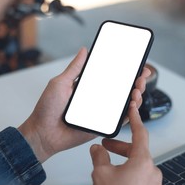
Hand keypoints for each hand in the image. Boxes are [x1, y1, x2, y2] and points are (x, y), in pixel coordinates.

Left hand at [18, 48, 149, 161]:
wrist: (43, 133)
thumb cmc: (47, 110)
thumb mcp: (60, 83)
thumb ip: (74, 68)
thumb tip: (84, 50)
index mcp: (88, 87)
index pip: (111, 76)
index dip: (125, 70)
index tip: (136, 63)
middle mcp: (97, 99)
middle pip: (122, 89)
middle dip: (136, 82)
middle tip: (141, 76)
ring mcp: (101, 112)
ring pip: (124, 104)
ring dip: (136, 96)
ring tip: (137, 89)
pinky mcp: (101, 126)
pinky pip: (119, 121)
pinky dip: (129, 114)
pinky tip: (132, 105)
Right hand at [90, 101, 162, 184]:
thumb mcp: (100, 173)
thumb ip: (99, 156)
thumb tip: (97, 149)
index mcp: (143, 162)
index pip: (141, 133)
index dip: (135, 119)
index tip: (134, 110)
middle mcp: (153, 172)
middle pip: (137, 151)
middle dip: (120, 147)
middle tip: (106, 146)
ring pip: (140, 165)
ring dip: (125, 162)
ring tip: (109, 168)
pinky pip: (142, 178)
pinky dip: (131, 175)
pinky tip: (118, 182)